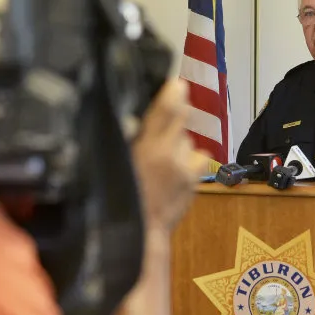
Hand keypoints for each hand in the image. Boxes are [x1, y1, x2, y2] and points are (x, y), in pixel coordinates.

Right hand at [132, 79, 204, 232]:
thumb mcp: (117, 162)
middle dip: (173, 116)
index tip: (175, 83)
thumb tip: (138, 119)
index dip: (172, 92)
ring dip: (177, 142)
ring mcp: (184, 167)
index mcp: (144, 147)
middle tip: (158, 126)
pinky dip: (190, 158)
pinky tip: (177, 169)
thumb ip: (131, 138)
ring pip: (186, 139)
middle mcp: (168, 153)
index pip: (166, 109)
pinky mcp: (194, 178)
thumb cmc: (119, 197)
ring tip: (162, 157)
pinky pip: (197, 156)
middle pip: (180, 118)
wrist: (141, 231)